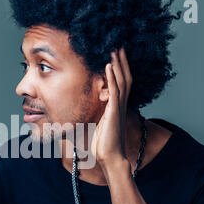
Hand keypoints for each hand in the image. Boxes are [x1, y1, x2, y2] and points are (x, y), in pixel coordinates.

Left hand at [90, 48, 132, 169]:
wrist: (110, 158)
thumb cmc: (103, 145)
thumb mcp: (96, 126)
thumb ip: (92, 116)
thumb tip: (78, 115)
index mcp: (116, 106)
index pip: (121, 82)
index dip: (120, 68)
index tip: (115, 54)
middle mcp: (120, 104)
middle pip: (125, 77)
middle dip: (122, 61)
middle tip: (119, 45)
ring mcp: (118, 107)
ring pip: (121, 80)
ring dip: (118, 64)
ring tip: (114, 49)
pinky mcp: (114, 112)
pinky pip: (114, 91)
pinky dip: (112, 78)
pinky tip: (109, 66)